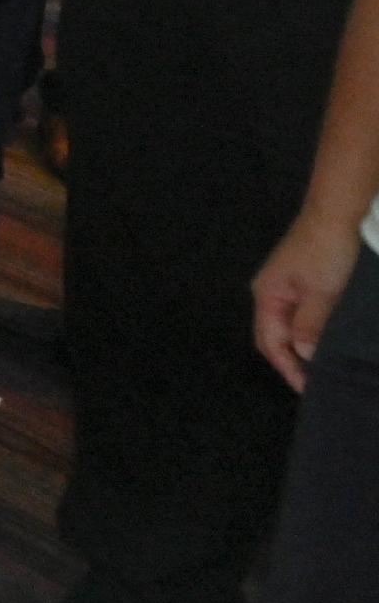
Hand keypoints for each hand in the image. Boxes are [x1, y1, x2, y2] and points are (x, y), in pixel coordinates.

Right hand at [253, 212, 360, 392]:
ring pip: (285, 324)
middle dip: (289, 360)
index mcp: (267, 295)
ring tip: (319, 365)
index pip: (270, 342)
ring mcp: (283, 284)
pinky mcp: (298, 279)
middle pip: (272, 335)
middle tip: (313, 382)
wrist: (335, 213)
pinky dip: (306, 330)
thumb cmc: (327, 252)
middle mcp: (268, 291)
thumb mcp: (322, 292)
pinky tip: (321, 337)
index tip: (307, 389)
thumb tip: (304, 354)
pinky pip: (296, 313)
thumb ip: (310, 325)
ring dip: (299, 346)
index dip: (287, 367)